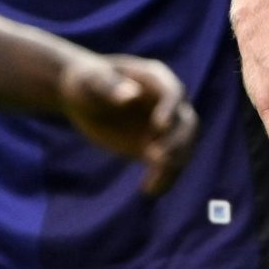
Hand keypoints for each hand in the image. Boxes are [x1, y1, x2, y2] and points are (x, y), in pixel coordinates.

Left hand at [58, 53, 198, 194]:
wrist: (81, 98)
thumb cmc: (86, 82)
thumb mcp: (92, 81)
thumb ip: (110, 86)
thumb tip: (132, 95)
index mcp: (156, 78)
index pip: (173, 93)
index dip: (170, 109)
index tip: (159, 127)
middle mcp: (167, 101)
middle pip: (186, 122)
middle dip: (176, 142)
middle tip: (155, 159)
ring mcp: (164, 125)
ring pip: (183, 146)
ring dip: (174, 165)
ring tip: (152, 185)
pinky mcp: (154, 145)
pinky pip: (169, 163)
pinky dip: (165, 177)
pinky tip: (149, 190)